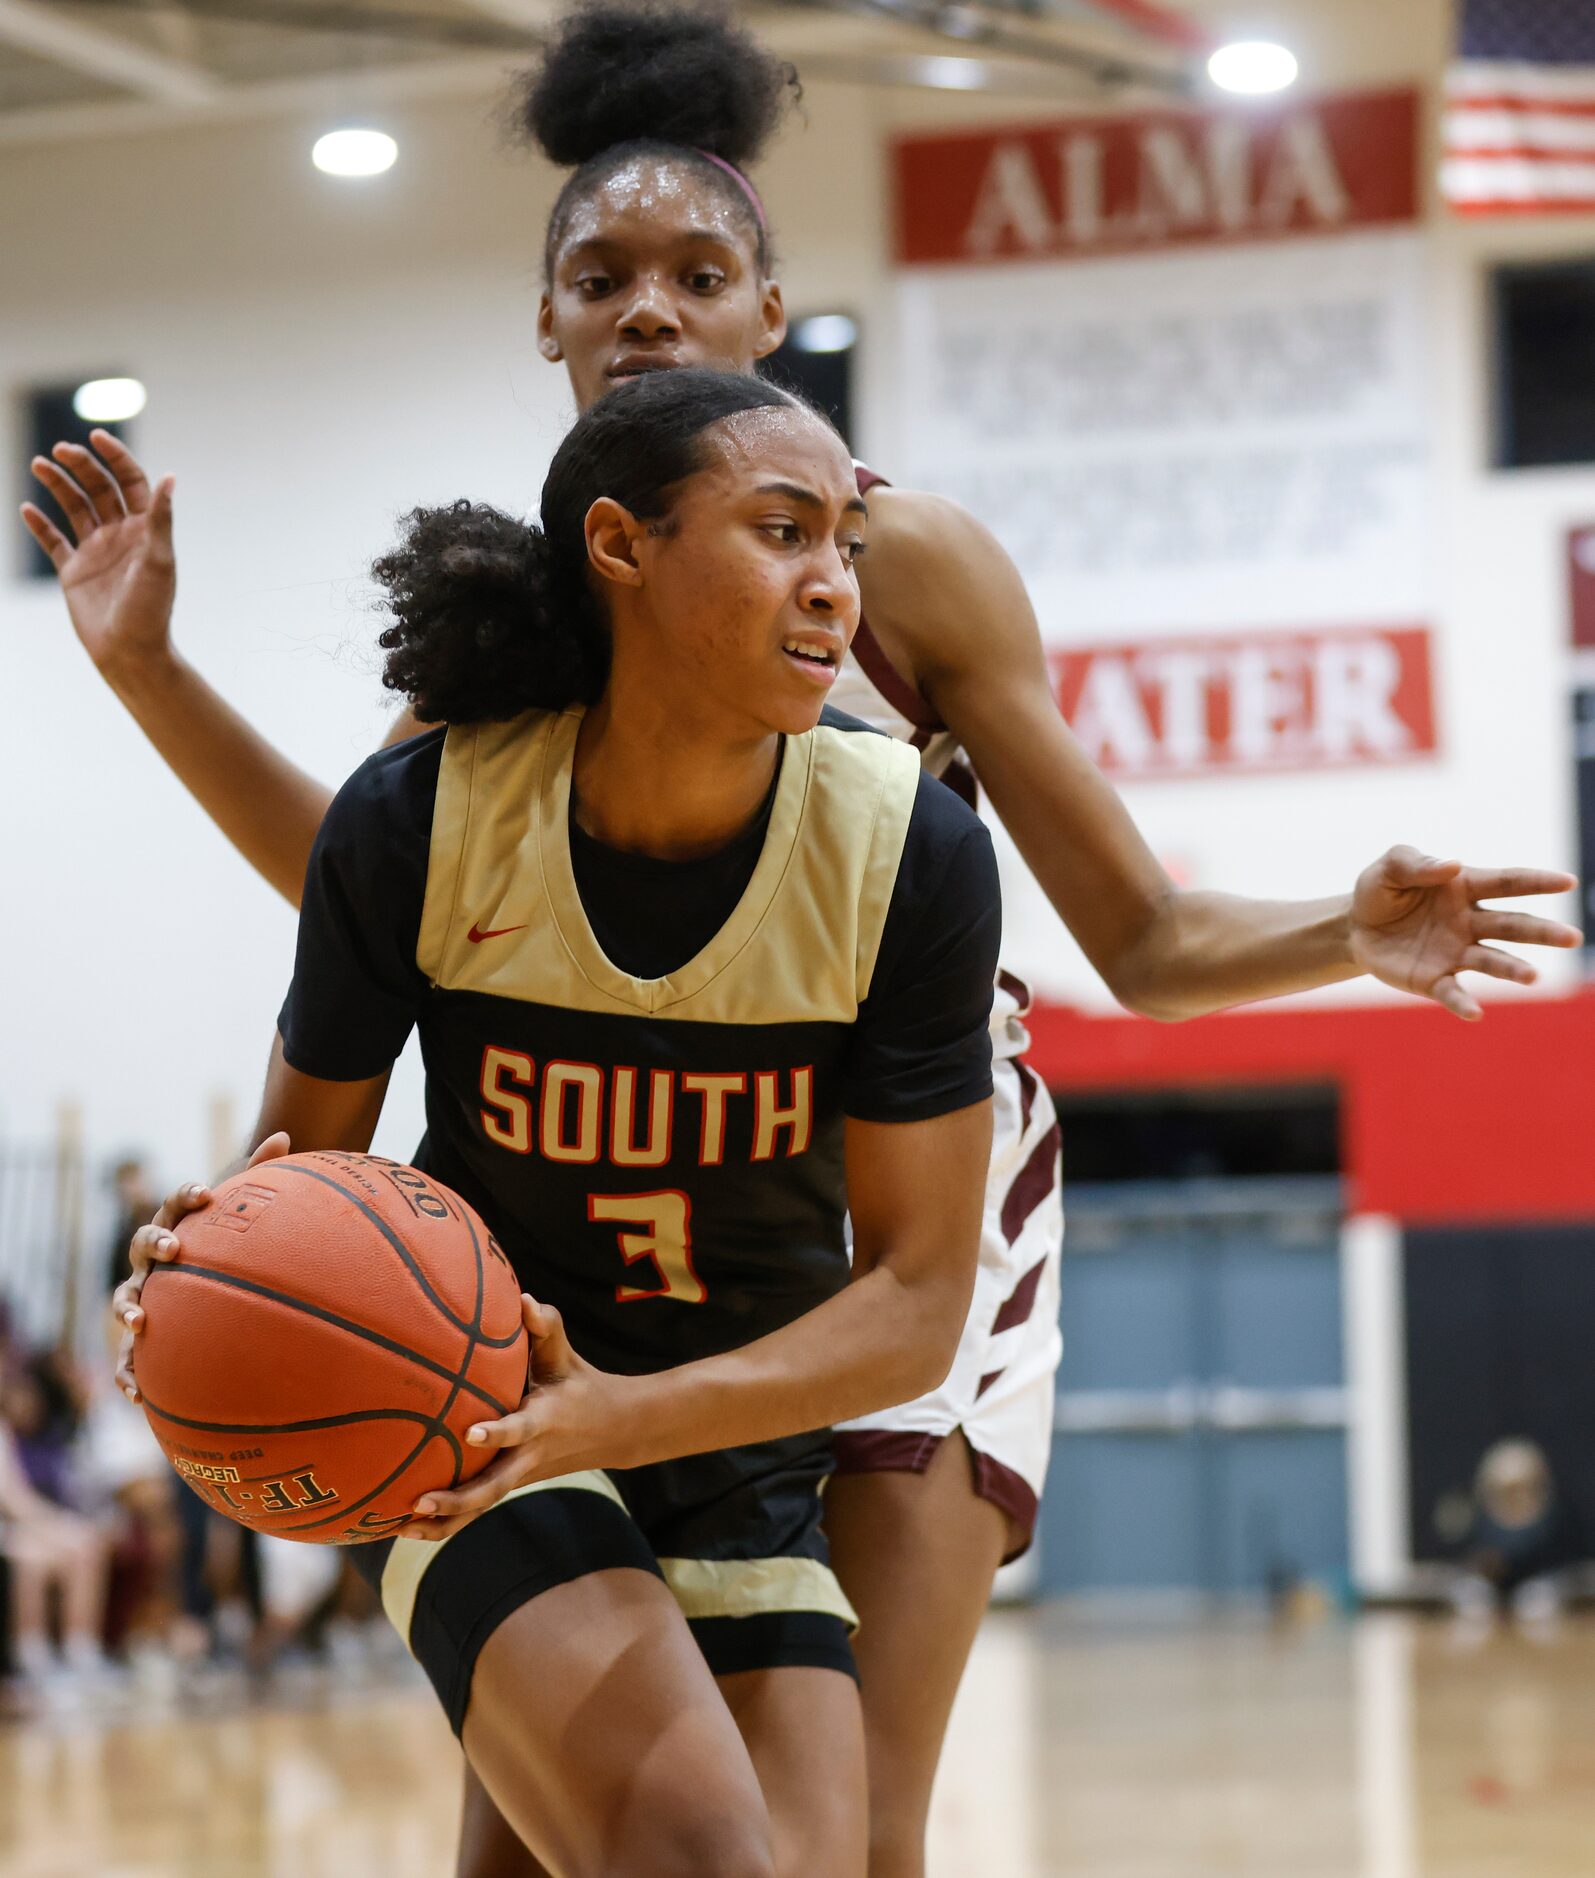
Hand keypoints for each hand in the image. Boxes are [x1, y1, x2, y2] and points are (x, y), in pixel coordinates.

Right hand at [20, 431, 177, 680]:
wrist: (130, 652)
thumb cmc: (150, 608)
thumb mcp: (158, 560)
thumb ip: (160, 518)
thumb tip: (170, 476)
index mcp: (144, 530)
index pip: (131, 482)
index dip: (116, 457)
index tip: (96, 437)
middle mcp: (120, 535)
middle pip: (100, 488)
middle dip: (81, 466)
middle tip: (60, 451)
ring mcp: (95, 551)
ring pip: (74, 507)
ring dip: (58, 484)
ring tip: (39, 463)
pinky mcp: (74, 571)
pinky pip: (53, 540)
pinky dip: (40, 524)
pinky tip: (27, 508)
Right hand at [114, 1132, 290, 1400]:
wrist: (196, 1276)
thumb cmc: (221, 1240)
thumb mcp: (238, 1209)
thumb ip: (258, 1171)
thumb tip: (285, 1133)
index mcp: (175, 1225)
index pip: (175, 1203)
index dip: (186, 1195)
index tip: (205, 1192)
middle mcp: (151, 1259)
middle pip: (143, 1242)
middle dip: (156, 1243)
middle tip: (175, 1248)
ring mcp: (142, 1294)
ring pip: (124, 1299)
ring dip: (128, 1309)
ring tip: (140, 1323)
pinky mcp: (140, 1335)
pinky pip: (128, 1356)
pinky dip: (128, 1372)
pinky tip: (136, 1394)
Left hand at [397, 1297, 631, 1542]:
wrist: (613, 1429)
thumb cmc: (577, 1381)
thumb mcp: (565, 1354)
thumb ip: (546, 1326)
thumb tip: (523, 1300)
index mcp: (545, 1419)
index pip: (521, 1429)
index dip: (498, 1433)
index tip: (470, 1433)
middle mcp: (531, 1454)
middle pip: (495, 1486)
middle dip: (459, 1498)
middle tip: (420, 1501)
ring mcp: (521, 1474)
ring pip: (484, 1506)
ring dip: (447, 1521)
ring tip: (404, 1527)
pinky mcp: (511, 1484)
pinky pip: (479, 1510)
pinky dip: (447, 1524)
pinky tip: (408, 1530)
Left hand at [1349, 846, 1580, 1021]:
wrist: (1354, 928)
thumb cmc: (1380, 891)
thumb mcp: (1390, 867)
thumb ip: (1416, 863)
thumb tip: (1452, 865)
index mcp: (1465, 887)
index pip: (1507, 882)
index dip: (1538, 881)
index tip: (1569, 882)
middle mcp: (1469, 922)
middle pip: (1512, 925)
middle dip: (1542, 932)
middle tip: (1573, 938)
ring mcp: (1456, 952)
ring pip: (1491, 961)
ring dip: (1513, 969)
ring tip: (1533, 976)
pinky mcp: (1435, 979)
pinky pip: (1453, 992)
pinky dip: (1463, 1002)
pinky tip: (1474, 1012)